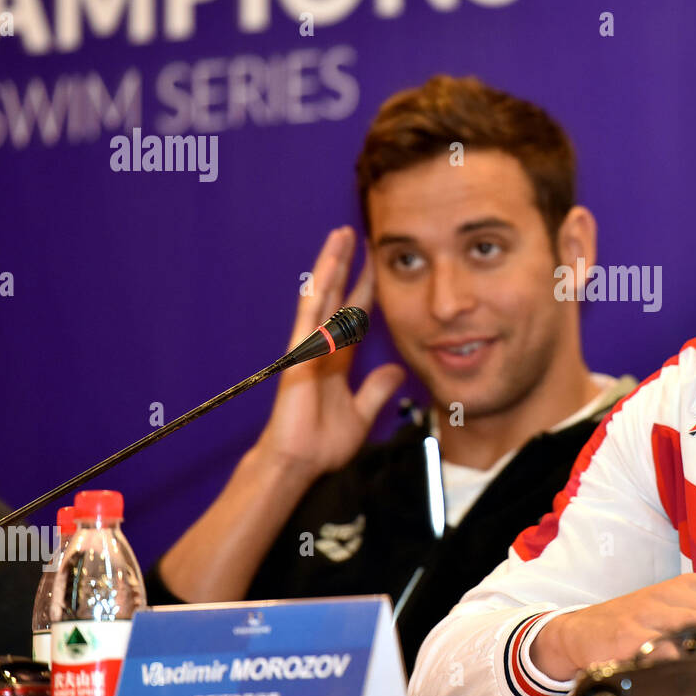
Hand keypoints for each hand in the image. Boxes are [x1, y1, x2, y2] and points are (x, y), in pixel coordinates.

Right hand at [254, 226, 403, 481]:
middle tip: (355, 232)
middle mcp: (323, 347)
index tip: (375, 263)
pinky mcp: (300, 355)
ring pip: (320, 296)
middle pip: (335, 295)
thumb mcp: (361, 414)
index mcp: (337, 358)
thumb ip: (376, 391)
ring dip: (330, 265)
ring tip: (340, 236)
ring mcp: (310, 348)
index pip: (355, 313)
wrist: (299, 463)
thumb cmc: (321, 443)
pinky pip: (310, 317)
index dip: (365, 287)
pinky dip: (318, 293)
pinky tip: (326, 270)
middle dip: (345, 264)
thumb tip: (397, 371)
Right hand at [530, 570, 695, 680]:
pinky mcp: (629, 635)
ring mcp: (649, 613)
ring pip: (691, 623)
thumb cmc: (634, 621)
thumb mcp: (670, 608)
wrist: (581, 631)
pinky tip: (684, 665)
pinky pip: (659, 646)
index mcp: (685, 585)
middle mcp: (669, 595)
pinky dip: (676, 656)